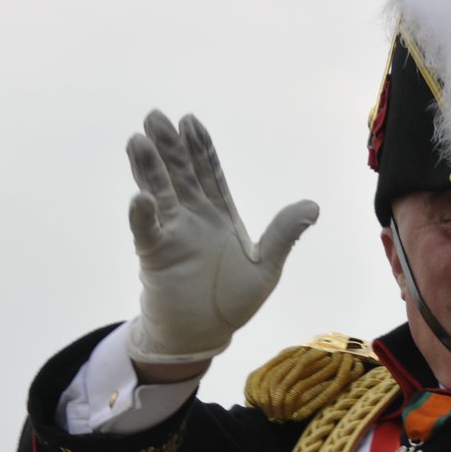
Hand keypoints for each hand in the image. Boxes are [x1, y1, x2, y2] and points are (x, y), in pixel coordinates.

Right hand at [124, 110, 318, 363]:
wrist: (203, 335)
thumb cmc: (231, 301)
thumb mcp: (265, 267)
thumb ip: (282, 234)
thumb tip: (313, 206)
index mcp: (218, 215)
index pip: (208, 173)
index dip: (199, 147)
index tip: (189, 120)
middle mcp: (192, 219)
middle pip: (179, 174)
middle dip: (169, 146)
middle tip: (155, 116)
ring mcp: (172, 235)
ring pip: (159, 194)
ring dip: (149, 169)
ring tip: (138, 140)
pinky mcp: (157, 257)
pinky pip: (148, 233)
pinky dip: (142, 216)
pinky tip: (139, 198)